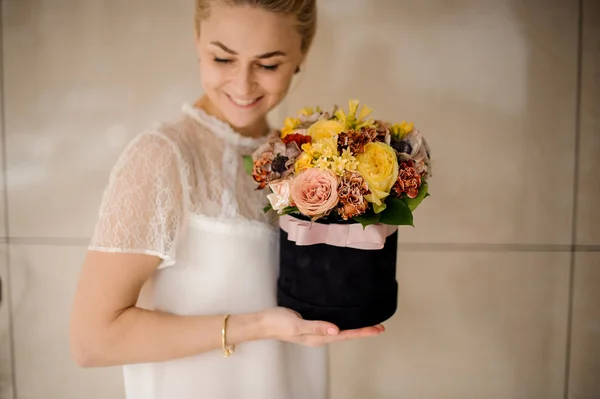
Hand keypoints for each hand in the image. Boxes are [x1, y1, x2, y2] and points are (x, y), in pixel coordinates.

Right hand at [258, 307, 383, 346]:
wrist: (261, 322)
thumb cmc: (277, 323)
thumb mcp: (297, 324)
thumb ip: (317, 327)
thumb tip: (337, 330)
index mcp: (318, 338)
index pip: (346, 335)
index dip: (363, 332)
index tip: (377, 329)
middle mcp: (319, 335)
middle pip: (346, 333)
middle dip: (363, 330)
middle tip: (379, 326)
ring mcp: (315, 330)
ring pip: (340, 329)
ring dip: (354, 326)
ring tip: (367, 323)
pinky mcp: (310, 323)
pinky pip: (331, 323)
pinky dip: (343, 320)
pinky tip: (346, 317)